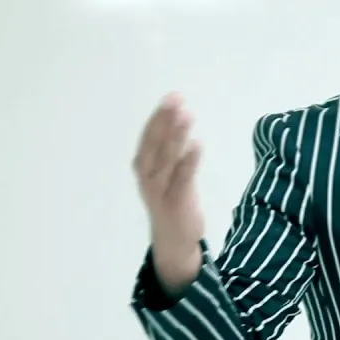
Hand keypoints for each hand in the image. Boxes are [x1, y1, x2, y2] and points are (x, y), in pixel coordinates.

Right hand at [134, 93, 204, 263]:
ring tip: (186, 115)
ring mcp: (160, 190)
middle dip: (165, 120)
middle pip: (155, 144)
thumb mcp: (164, 174)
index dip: (159, 116)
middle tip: (176, 98)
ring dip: (176, 136)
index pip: (148, 137)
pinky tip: (196, 144)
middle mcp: (147, 177)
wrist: (172, 241)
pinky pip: (182, 178)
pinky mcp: (176, 202)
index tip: (171, 97)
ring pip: (166, 158)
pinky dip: (188, 161)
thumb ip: (167, 151)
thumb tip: (176, 120)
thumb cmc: (170, 201)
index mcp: (143, 167)